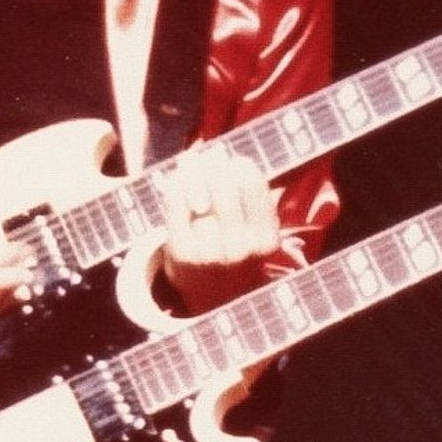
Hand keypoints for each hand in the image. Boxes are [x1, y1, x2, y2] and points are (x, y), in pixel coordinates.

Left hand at [156, 146, 280, 313]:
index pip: (251, 184)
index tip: (233, 162)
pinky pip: (174, 207)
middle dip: (212, 164)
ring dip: (191, 173)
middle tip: (209, 157)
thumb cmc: (234, 240)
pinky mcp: (183, 256)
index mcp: (266, 239)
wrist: (211, 291)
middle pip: (222, 185)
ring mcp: (210, 255)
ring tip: (192, 167)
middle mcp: (241, 250)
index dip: (238, 164)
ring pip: (196, 194)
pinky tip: (178, 180)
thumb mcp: (252, 221)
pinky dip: (175, 187)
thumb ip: (242, 186)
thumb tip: (215, 150)